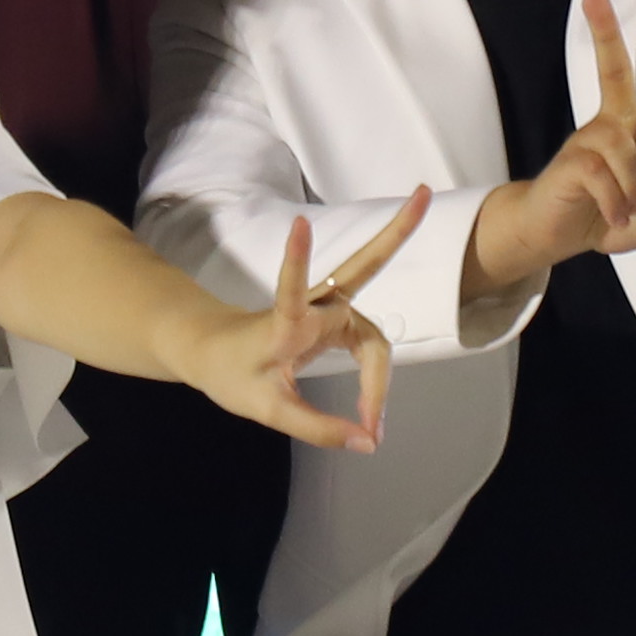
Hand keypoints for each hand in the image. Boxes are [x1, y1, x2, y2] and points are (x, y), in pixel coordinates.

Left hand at [189, 195, 427, 452]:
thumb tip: (370, 442)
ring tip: (423, 197)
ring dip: (395, 240)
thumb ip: (319, 428)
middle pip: (360, 269)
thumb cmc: (234, 375)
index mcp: (285, 323)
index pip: (294, 291)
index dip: (294, 258)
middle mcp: (313, 307)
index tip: (300, 223)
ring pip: (370, 282)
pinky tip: (407, 288)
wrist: (212, 351)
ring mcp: (327, 308)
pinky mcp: (334, 318)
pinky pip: (371, 324)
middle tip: (423, 193)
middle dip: (391, 233)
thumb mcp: (268, 410)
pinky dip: (392, 321)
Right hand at [462, 0, 635, 304]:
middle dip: (606, 33)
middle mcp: (621, 124)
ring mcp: (593, 140)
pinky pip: (602, 176)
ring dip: (633, 188)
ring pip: (623, 148)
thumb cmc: (615, 215)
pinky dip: (615, 204)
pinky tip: (611, 216)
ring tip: (627, 211)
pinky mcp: (572, 162)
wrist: (562, 235)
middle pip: (614, 72)